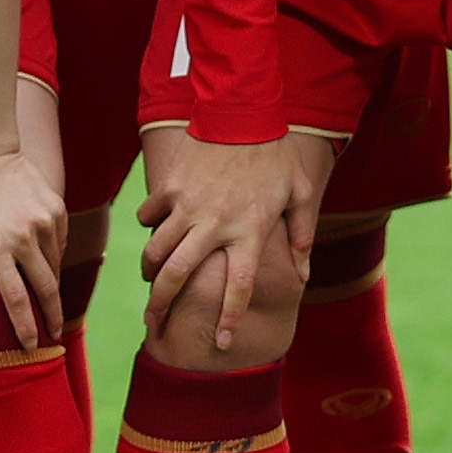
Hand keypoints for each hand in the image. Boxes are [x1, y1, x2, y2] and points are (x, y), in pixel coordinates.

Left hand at [0, 138, 65, 351]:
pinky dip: (53, 259)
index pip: (16, 298)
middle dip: (51, 317)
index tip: (30, 347)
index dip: (25, 326)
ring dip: (51, 288)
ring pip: (55, 266)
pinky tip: (44, 266)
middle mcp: (25, 236)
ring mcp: (44, 221)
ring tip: (47, 304)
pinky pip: (59, 244)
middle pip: (46, 289)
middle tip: (52, 336)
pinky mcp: (56, 209)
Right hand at [136, 129, 296, 350]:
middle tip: (153, 324)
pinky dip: (148, 226)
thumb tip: (303, 275)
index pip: (237, 287)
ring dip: (149, 273)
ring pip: (156, 251)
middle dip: (161, 306)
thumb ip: (301, 235)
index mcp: (249, 231)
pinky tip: (154, 230)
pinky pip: (149, 216)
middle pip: (179, 276)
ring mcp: (187, 206)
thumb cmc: (275, 154)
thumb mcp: (300, 193)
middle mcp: (215, 224)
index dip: (229, 319)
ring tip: (150, 282)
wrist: (241, 109)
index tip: (223, 343)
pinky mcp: (170, 187)